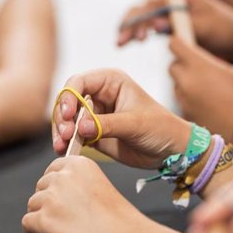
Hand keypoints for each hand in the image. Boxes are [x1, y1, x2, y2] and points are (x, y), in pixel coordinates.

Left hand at [23, 156, 148, 232]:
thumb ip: (76, 189)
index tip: (57, 197)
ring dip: (40, 217)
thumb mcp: (97, 189)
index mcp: (80, 164)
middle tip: (57, 218)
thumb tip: (54, 201)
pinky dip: (33, 232)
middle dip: (46, 202)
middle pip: (41, 186)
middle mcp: (63, 176)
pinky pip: (27, 223)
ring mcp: (52, 197)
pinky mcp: (44, 219)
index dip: (54, 185)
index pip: (54, 168)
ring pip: (33, 205)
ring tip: (55, 231)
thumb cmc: (119, 222)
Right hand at [52, 68, 191, 168]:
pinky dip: (67, 143)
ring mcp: (95, 116)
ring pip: (68, 120)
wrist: (171, 151)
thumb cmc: (160, 127)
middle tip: (66, 134)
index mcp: (111, 82)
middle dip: (63, 117)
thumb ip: (107, 124)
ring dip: (62, 131)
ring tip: (62, 145)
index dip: (69, 96)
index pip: (79, 82)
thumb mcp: (135, 123)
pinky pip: (75, 137)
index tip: (69, 115)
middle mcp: (99, 96)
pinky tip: (64, 150)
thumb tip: (81, 128)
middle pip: (68, 101)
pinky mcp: (94, 135)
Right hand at [117, 0, 232, 64]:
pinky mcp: (170, 22)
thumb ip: (179, 27)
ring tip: (120, 43)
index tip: (139, 38)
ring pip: (143, 15)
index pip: (153, 4)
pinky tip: (130, 42)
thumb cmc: (225, 31)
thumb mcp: (205, 28)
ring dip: (130, 28)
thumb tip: (155, 26)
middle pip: (144, 8)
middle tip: (120, 42)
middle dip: (130, 24)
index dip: (142, 20)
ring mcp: (169, 10)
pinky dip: (138, 31)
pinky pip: (149, 24)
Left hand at [168, 37, 232, 139]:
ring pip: (177, 87)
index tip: (184, 45)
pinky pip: (184, 104)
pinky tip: (208, 107)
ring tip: (207, 92)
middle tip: (198, 70)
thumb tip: (204, 67)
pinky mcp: (185, 116)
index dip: (179, 44)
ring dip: (186, 85)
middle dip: (183, 66)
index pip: (176, 46)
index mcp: (199, 65)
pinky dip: (191, 102)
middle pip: (173, 67)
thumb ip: (213, 65)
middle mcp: (186, 82)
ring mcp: (184, 101)